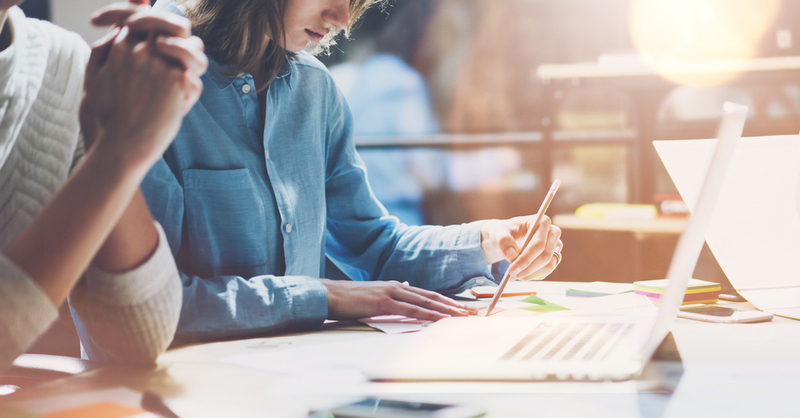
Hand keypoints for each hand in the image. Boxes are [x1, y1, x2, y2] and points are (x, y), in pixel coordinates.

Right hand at [80, 4, 206, 168]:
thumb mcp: (94, 79)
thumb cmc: (108, 116)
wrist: (124, 144)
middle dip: (174, 28)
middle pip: (166, 24)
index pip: (140, 18)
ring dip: (190, 52)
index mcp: (119, 47)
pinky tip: (187, 87)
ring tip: (186, 66)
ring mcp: (160, 63)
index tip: (157, 32)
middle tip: (179, 43)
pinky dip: (192, 78)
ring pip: (187, 42)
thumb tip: (120, 32)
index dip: (150, 20)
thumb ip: (103, 52)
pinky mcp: (177, 80)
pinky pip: (194, 69)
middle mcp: (141, 51)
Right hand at [320, 279, 477, 320]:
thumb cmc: (348, 298)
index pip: (427, 294)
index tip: (461, 309)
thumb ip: (391, 295)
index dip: (446, 301)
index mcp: (395, 286)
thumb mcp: (373, 295)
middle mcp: (397, 286)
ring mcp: (391, 293)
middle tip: (472, 313)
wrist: (328, 294)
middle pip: (432, 296)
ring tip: (462, 317)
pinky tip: (438, 319)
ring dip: (446, 310)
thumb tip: (406, 289)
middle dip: (454, 305)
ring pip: (426, 302)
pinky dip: (427, 314)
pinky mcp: (384, 302)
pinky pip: (411, 310)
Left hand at [480, 215, 562, 279]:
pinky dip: (533, 275)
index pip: (538, 244)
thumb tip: (512, 255)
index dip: (525, 259)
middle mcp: (553, 233)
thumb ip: (504, 240)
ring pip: (548, 266)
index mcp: (542, 222)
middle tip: (512, 275)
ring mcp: (556, 246)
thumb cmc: (507, 231)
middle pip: (545, 256)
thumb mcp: (500, 231)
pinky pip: (546, 271)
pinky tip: (521, 272)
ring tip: (515, 274)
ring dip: (530, 274)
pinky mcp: (554, 257)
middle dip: (528, 268)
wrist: (510, 236)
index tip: (512, 270)